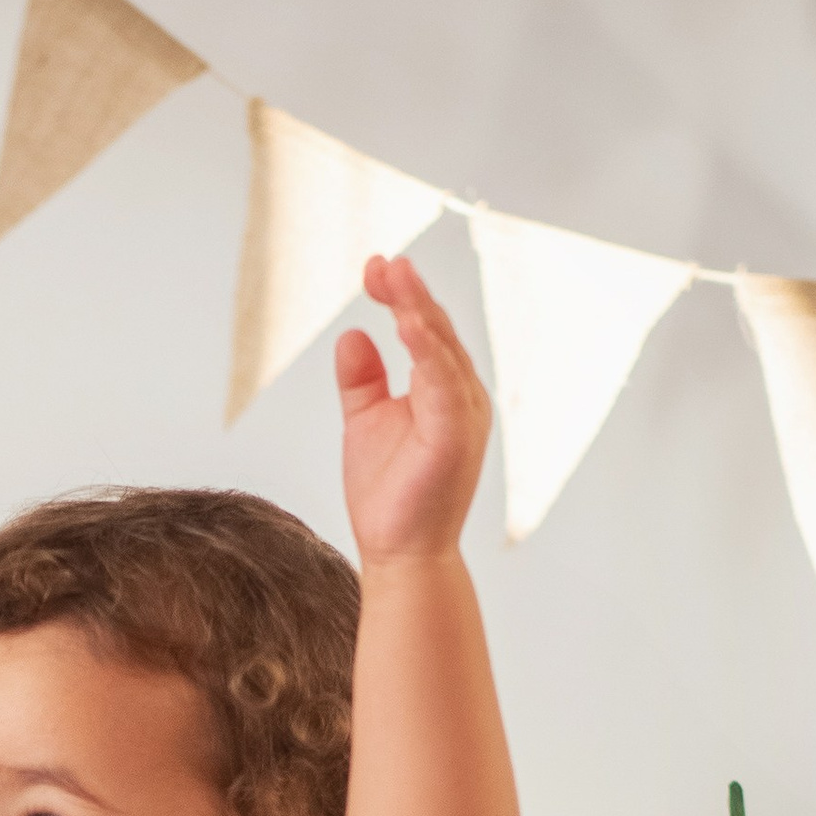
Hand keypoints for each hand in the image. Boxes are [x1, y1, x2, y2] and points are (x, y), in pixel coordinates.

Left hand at [335, 255, 489, 564]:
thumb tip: (352, 334)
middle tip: (380, 262)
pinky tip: (407, 325)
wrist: (398, 553)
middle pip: (435, 330)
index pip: (423, 330)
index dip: (400, 297)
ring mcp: (462, 413)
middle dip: (407, 293)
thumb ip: (363, 379)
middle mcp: (460, 395)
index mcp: (442, 389)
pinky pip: (443, 383)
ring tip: (394, 275)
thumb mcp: (366, 422)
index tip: (373, 268)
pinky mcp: (454, 435)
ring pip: (441, 348)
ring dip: (417, 309)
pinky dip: (427, 352)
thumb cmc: (390, 494)